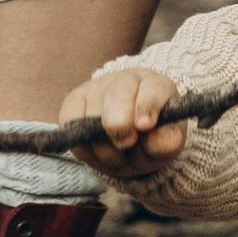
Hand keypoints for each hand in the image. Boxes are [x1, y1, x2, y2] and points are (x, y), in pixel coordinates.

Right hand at [58, 60, 186, 164]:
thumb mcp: (167, 141)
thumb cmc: (152, 138)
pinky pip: (70, 124)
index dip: (146, 107)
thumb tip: (158, 142)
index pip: (153, 90)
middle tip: (125, 143)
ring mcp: (98, 88)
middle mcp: (126, 80)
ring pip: (92, 116)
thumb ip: (167, 141)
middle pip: (117, 95)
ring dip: (104, 147)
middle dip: (119, 123)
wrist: (131, 139)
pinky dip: (83, 146)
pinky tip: (96, 152)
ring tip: (118, 156)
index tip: (144, 126)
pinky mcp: (74, 100)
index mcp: (156, 85)